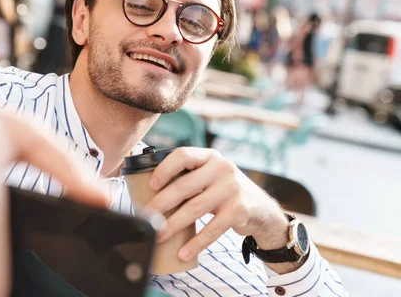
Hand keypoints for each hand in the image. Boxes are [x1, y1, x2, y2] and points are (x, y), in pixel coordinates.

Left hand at [145, 148, 291, 268]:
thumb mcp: (211, 176)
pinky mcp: (238, 210)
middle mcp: (222, 168)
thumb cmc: (225, 191)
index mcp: (210, 156)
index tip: (151, 185)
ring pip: (194, 209)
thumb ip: (190, 177)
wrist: (262, 210)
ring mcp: (232, 189)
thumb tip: (150, 191)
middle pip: (184, 185)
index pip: (183, 155)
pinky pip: (211, 229)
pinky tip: (183, 252)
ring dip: (173, 225)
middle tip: (146, 217)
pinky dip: (195, 243)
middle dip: (161, 203)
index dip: (164, 169)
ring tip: (158, 235)